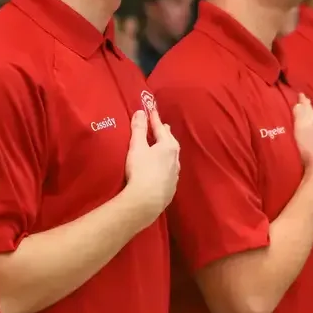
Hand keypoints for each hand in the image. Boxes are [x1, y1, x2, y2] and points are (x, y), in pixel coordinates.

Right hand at [124, 107, 181, 224]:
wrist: (147, 200)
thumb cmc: (141, 171)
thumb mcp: (137, 147)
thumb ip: (139, 129)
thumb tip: (140, 112)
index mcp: (168, 146)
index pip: (160, 128)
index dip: (154, 119)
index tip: (152, 111)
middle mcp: (175, 158)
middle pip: (171, 141)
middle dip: (165, 133)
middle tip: (162, 126)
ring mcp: (175, 173)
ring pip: (173, 156)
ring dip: (168, 149)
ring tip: (164, 145)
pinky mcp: (172, 186)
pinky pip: (171, 170)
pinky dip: (167, 164)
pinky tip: (164, 167)